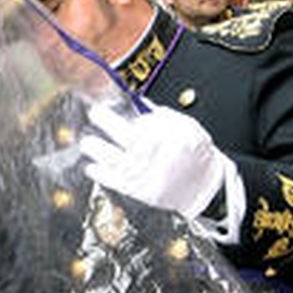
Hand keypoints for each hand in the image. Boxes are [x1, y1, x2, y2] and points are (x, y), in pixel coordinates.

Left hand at [79, 101, 229, 219]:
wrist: (204, 188)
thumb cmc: (196, 156)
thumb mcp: (188, 127)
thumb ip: (164, 115)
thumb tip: (138, 102)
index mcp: (170, 137)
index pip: (143, 121)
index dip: (126, 112)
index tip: (113, 104)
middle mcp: (157, 155)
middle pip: (125, 135)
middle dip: (106, 121)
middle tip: (95, 113)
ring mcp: (146, 174)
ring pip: (115, 159)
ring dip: (97, 150)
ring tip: (87, 143)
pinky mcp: (140, 190)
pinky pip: (115, 182)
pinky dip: (101, 174)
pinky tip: (91, 167)